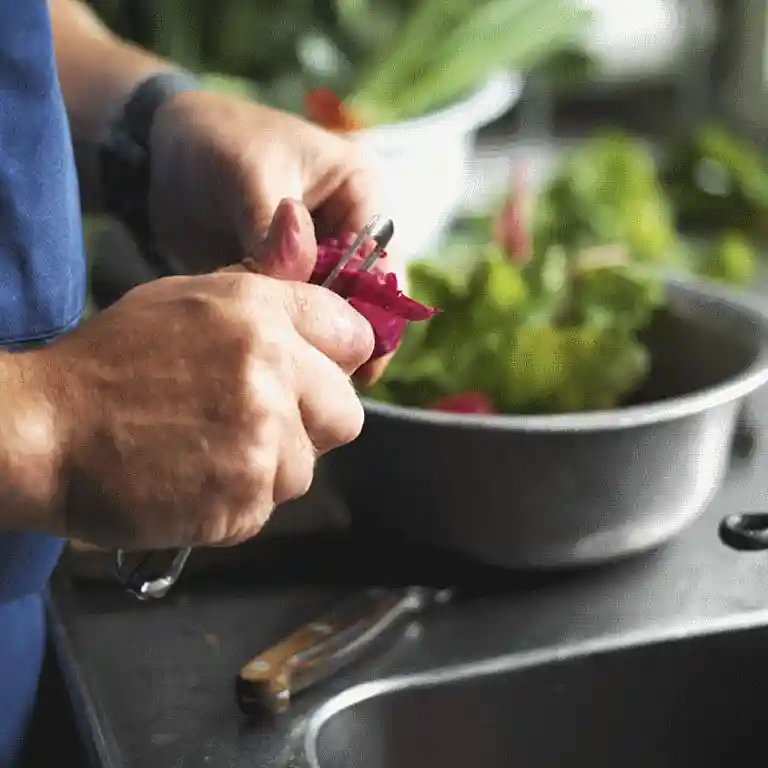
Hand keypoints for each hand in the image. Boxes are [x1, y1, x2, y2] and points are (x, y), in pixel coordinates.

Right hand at [42, 203, 372, 548]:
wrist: (42, 429)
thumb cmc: (111, 363)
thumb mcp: (187, 298)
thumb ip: (261, 282)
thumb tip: (302, 225)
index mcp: (261, 311)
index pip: (354, 336)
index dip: (337, 362)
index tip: (315, 377)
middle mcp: (271, 368)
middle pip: (346, 413)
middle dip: (311, 424)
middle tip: (258, 424)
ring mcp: (261, 437)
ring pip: (305, 468)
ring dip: (267, 470)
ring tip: (207, 453)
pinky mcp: (243, 499)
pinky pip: (266, 508)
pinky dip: (235, 505)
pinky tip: (191, 481)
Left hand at [147, 91, 401, 382]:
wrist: (161, 153)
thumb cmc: (216, 141)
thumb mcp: (249, 175)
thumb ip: (271, 233)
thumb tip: (291, 287)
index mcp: (362, 193)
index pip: (382, 264)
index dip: (369, 311)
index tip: (342, 348)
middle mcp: (350, 231)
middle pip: (365, 299)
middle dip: (342, 333)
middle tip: (315, 370)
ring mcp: (320, 261)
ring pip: (332, 315)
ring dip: (311, 337)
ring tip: (286, 361)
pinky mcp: (288, 283)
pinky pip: (297, 318)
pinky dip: (284, 334)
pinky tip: (265, 350)